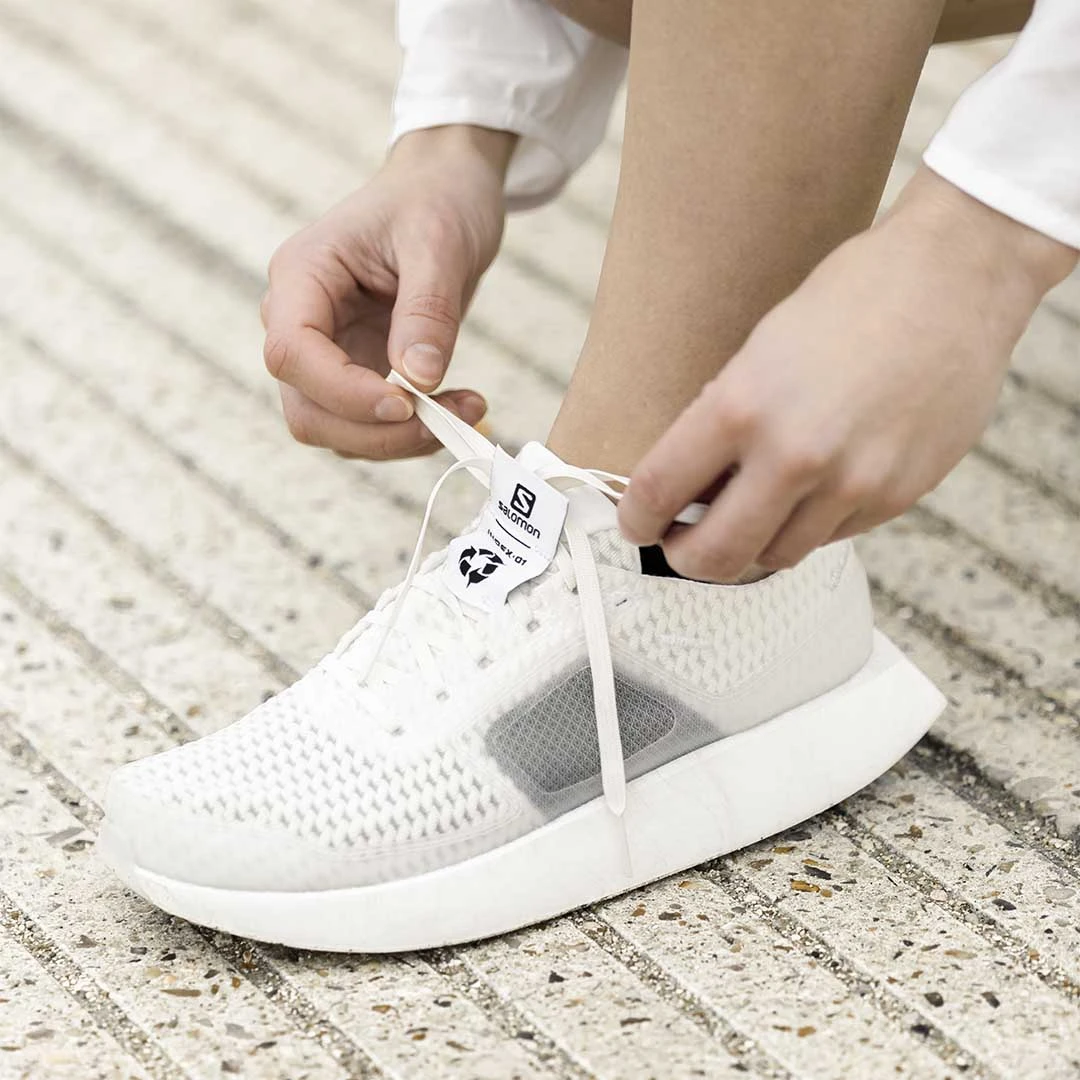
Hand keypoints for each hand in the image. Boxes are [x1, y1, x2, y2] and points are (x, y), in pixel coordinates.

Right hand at [261, 125, 514, 458]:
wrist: (446, 190)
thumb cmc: (436, 200)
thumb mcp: (440, 243)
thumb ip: (426, 311)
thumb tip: (419, 379)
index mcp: (301, 276)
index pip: (292, 353)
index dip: (344, 392)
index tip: (408, 404)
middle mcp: (299, 321)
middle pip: (307, 408)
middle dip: (377, 431)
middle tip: (451, 421)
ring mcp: (325, 353)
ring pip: (335, 428)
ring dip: (399, 440)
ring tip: (467, 410)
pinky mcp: (357, 372)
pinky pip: (368, 425)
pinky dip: (411, 432)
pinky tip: (456, 406)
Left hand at [618, 167, 1077, 580]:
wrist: (955, 278)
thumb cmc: (851, 298)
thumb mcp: (760, 347)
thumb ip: (724, 421)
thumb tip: (691, 483)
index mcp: (742, 406)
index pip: (657, 491)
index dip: (634, 518)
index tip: (635, 523)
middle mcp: (794, 456)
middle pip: (713, 556)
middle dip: (683, 558)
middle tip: (678, 545)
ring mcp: (851, 484)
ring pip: (774, 557)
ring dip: (748, 548)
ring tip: (741, 522)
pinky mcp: (895, 496)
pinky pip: (831, 538)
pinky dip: (806, 528)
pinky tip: (805, 497)